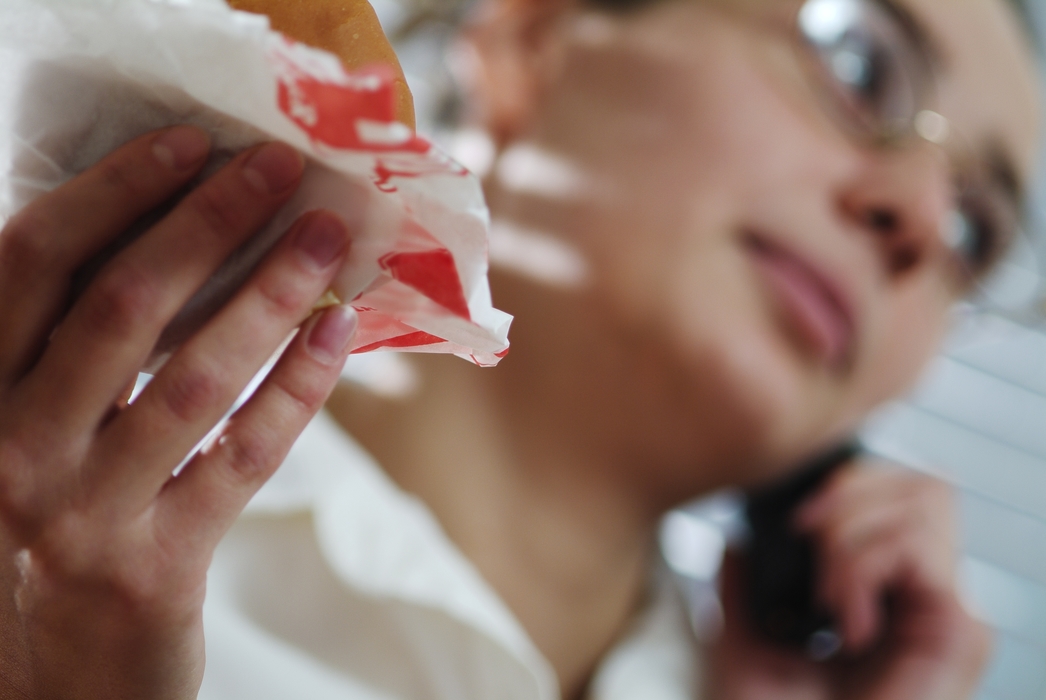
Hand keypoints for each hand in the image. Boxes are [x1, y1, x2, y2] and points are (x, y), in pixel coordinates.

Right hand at [0, 126, 357, 698]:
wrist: (63, 675)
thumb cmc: (62, 516)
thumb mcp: (43, 422)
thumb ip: (81, 342)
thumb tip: (183, 230)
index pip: (32, 262)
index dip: (114, 191)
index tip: (192, 141)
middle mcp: (12, 446)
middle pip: (119, 304)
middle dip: (206, 222)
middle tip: (280, 168)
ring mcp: (81, 510)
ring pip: (190, 375)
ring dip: (268, 293)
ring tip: (327, 236)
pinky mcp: (155, 565)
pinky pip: (243, 454)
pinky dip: (298, 385)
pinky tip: (338, 330)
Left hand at [707, 464, 990, 699]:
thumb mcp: (743, 630)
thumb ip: (746, 575)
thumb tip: (740, 530)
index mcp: (887, 587)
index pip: (902, 485)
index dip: (851, 480)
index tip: (796, 516)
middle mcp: (927, 594)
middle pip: (925, 480)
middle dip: (853, 495)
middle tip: (811, 543)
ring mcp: (950, 612)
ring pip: (927, 498)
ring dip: (851, 536)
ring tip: (830, 600)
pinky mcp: (961, 634)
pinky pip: (917, 552)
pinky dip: (863, 568)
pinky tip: (845, 622)